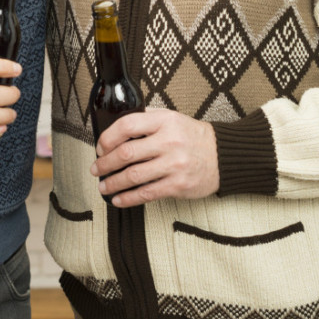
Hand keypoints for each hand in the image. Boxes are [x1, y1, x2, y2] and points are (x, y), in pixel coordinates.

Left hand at [91, 108, 218, 207]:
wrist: (222, 156)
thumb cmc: (192, 136)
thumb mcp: (172, 118)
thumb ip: (147, 119)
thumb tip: (116, 129)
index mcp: (164, 121)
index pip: (127, 126)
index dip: (108, 138)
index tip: (100, 147)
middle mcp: (169, 141)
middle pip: (126, 153)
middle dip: (105, 164)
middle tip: (95, 169)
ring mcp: (174, 165)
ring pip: (133, 176)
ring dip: (113, 183)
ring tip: (104, 186)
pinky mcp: (178, 185)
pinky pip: (147, 193)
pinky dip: (128, 198)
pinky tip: (119, 199)